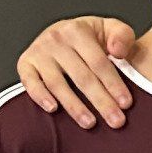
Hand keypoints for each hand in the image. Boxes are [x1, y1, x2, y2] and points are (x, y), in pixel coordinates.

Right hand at [19, 17, 138, 130]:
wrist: (63, 33)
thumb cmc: (90, 37)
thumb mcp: (110, 29)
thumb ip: (122, 36)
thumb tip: (118, 51)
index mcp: (78, 31)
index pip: (99, 62)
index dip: (113, 84)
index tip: (126, 104)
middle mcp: (56, 39)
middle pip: (82, 77)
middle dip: (101, 101)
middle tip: (116, 122)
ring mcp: (39, 52)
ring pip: (58, 84)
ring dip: (74, 106)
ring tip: (90, 123)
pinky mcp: (25, 63)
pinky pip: (30, 82)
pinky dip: (40, 96)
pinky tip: (53, 109)